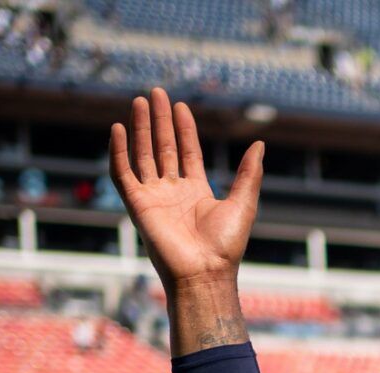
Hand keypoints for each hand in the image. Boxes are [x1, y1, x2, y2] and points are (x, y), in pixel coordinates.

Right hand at [109, 87, 263, 289]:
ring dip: (140, 128)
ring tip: (140, 102)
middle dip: (159, 121)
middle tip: (155, 93)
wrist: (205, 272)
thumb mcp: (243, 203)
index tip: (180, 106)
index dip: (183, 129)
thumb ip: (248, 173)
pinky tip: (119, 129)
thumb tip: (260, 145)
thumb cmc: (226, 245)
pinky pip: (123, 174)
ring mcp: (153, 197)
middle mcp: (173, 192)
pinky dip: (119, 152)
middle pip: (162, 148)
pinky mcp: (137, 205)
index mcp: (196, 191)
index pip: (186, 152)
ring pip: (143, 155)